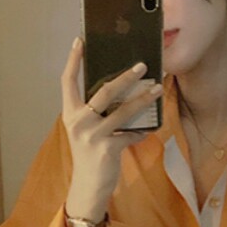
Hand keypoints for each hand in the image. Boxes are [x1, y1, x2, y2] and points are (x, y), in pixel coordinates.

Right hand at [61, 37, 162, 203]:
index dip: (73, 60)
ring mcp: (93, 135)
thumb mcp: (85, 130)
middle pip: (103, 91)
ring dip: (143, 99)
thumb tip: (118, 90)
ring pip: (123, 110)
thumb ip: (95, 112)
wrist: (88, 186)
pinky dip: (141, 131)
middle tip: (142, 65)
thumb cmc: (89, 154)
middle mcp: (79, 122)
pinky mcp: (108, 148)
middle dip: (125, 77)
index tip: (80, 40)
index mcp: (70, 114)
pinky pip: (131, 134)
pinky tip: (148, 130)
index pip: (67, 81)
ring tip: (158, 88)